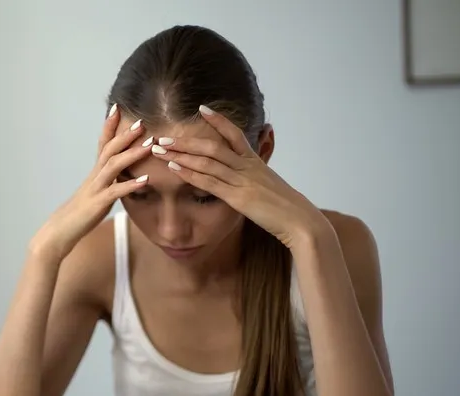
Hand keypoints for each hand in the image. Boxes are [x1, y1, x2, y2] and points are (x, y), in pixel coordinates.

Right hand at [30, 106, 152, 261]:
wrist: (60, 231)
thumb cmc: (79, 215)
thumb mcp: (95, 194)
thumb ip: (108, 183)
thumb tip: (121, 177)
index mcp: (95, 173)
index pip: (102, 143)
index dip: (109, 126)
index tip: (117, 108)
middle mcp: (94, 176)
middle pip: (109, 149)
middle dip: (125, 134)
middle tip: (141, 121)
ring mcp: (95, 189)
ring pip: (113, 165)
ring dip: (132, 153)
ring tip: (150, 144)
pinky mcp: (98, 203)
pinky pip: (116, 191)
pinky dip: (131, 184)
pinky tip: (146, 180)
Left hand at [150, 105, 329, 249]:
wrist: (300, 222)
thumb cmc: (285, 208)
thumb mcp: (270, 187)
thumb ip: (258, 177)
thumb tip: (253, 172)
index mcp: (255, 162)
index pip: (235, 134)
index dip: (218, 120)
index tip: (202, 108)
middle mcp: (247, 167)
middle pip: (212, 146)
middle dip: (185, 140)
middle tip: (162, 136)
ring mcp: (242, 181)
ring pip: (207, 161)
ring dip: (180, 154)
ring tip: (159, 148)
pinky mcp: (237, 197)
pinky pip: (209, 182)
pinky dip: (189, 173)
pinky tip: (173, 168)